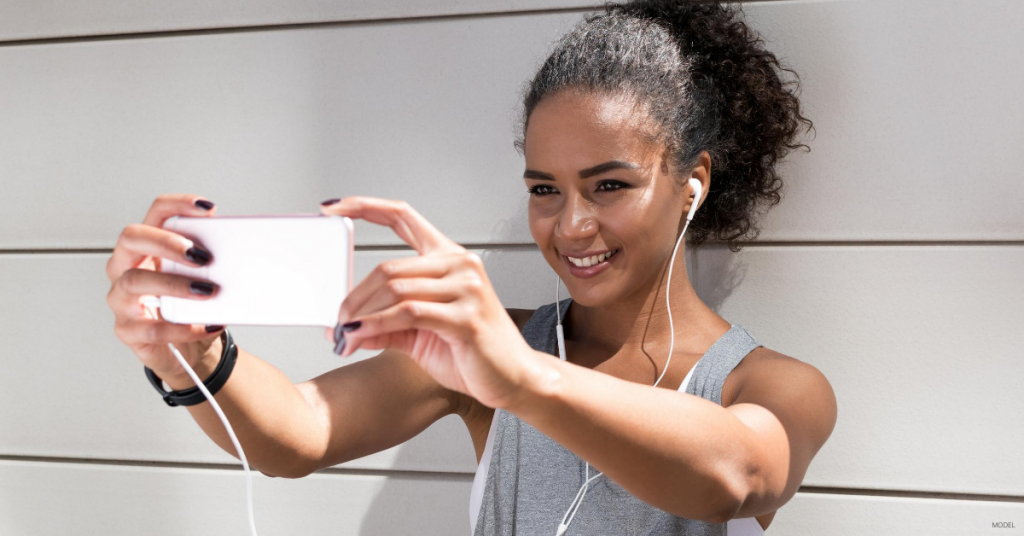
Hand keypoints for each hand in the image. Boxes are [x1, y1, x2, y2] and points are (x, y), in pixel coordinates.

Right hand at [105, 194, 225, 382]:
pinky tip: (205, 325)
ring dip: (174, 284)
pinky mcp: (128, 330)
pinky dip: (182, 327)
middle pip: (133, 239)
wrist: (187, 349)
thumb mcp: (202, 278)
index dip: (178, 205)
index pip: (156, 214)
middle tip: (200, 255)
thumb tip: (240, 249)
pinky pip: (151, 328)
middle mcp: (127, 267)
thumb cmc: (191, 306)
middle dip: (166, 242)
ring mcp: (122, 299)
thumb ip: (211, 261)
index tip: (207, 209)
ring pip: (135, 281)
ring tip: (206, 291)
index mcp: (148, 247)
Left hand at [319, 197, 540, 408]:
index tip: (333, 207)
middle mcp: (460, 264)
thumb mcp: (419, 334)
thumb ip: (385, 323)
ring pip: (395, 290)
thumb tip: (346, 326)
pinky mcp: (466, 316)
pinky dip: (376, 325)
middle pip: (388, 267)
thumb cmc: (473, 353)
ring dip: (361, 314)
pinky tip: (361, 336)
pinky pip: (408, 313)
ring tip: (345, 334)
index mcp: (449, 258)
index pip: (403, 217)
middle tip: (337, 323)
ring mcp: (467, 288)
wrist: (513, 379)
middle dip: (354, 297)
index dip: (366, 207)